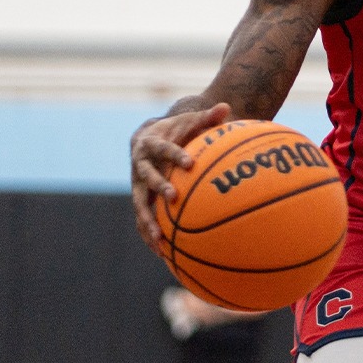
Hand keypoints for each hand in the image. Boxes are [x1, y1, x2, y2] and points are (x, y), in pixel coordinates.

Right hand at [130, 102, 232, 246]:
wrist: (146, 140)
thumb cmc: (174, 131)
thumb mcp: (189, 122)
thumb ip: (207, 117)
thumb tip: (225, 106)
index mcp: (150, 145)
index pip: (163, 149)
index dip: (175, 154)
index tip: (189, 163)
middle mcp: (139, 167)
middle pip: (146, 178)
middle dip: (159, 187)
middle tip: (173, 197)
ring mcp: (137, 186)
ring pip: (139, 205)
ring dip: (148, 221)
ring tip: (160, 239)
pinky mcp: (140, 201)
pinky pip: (143, 220)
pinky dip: (151, 236)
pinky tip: (163, 256)